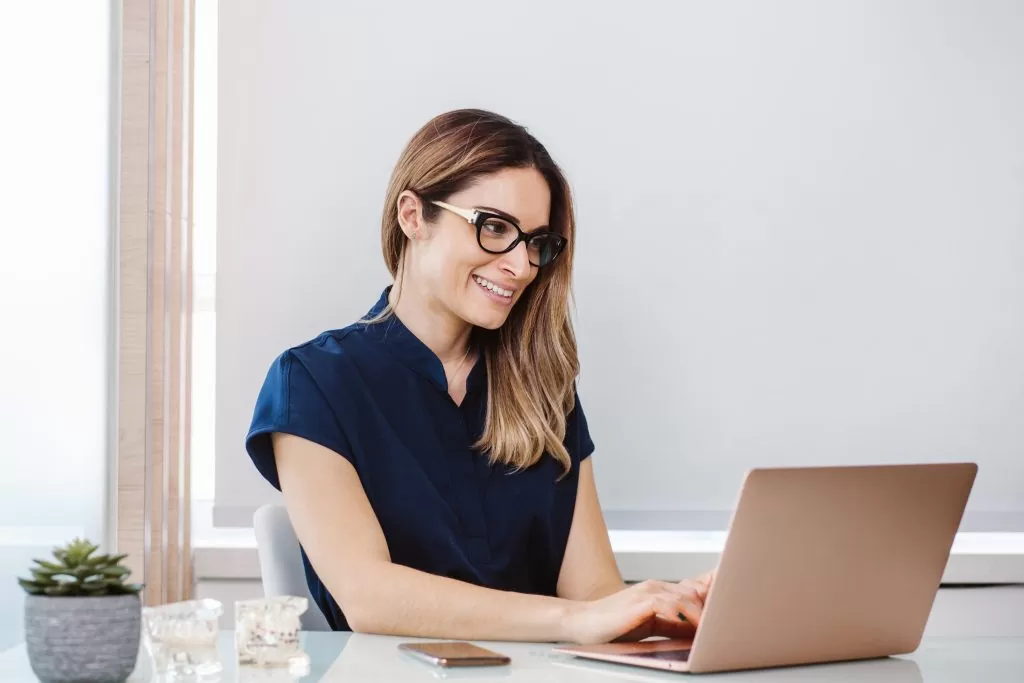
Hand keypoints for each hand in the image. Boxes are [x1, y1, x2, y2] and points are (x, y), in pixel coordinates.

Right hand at [562, 571, 715, 644]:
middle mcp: (656, 586)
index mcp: (660, 590)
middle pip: (695, 591)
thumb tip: (697, 629)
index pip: (693, 587)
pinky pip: (669, 604)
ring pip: (686, 597)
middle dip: (713, 606)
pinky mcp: (641, 602)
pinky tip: (692, 625)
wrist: (584, 623)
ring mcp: (648, 592)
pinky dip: (683, 614)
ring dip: (702, 613)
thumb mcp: (650, 624)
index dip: (713, 592)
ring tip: (714, 628)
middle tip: (728, 621)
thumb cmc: (615, 624)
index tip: (733, 600)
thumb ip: (673, 623)